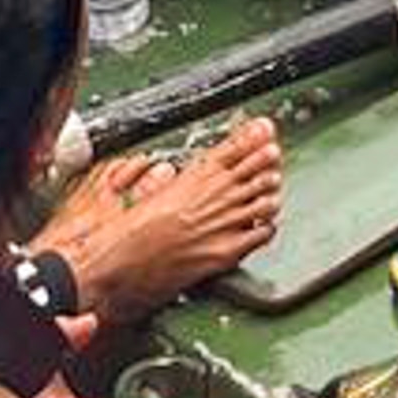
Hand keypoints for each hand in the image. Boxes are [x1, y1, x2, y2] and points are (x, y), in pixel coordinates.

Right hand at [39, 121, 284, 317]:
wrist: (123, 265)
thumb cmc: (131, 232)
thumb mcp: (152, 192)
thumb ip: (172, 179)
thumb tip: (175, 171)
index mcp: (195, 176)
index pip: (235, 148)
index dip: (254, 138)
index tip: (266, 132)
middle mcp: (214, 196)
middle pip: (256, 168)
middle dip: (267, 162)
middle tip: (274, 157)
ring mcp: (223, 224)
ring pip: (265, 199)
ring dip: (269, 193)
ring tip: (271, 188)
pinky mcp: (226, 252)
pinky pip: (260, 234)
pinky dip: (266, 226)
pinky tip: (264, 223)